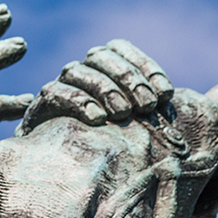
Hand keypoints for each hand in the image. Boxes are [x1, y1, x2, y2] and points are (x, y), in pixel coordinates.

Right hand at [17, 39, 173, 135]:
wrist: (57, 169)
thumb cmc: (102, 143)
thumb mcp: (131, 123)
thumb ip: (147, 107)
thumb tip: (176, 98)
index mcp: (100, 67)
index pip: (120, 48)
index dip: (145, 66)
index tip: (165, 94)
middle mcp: (79, 70)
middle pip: (99, 55)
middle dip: (128, 78)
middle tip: (146, 106)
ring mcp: (58, 85)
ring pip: (77, 71)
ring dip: (105, 89)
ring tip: (124, 114)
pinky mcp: (40, 105)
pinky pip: (56, 92)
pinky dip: (79, 102)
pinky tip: (98, 119)